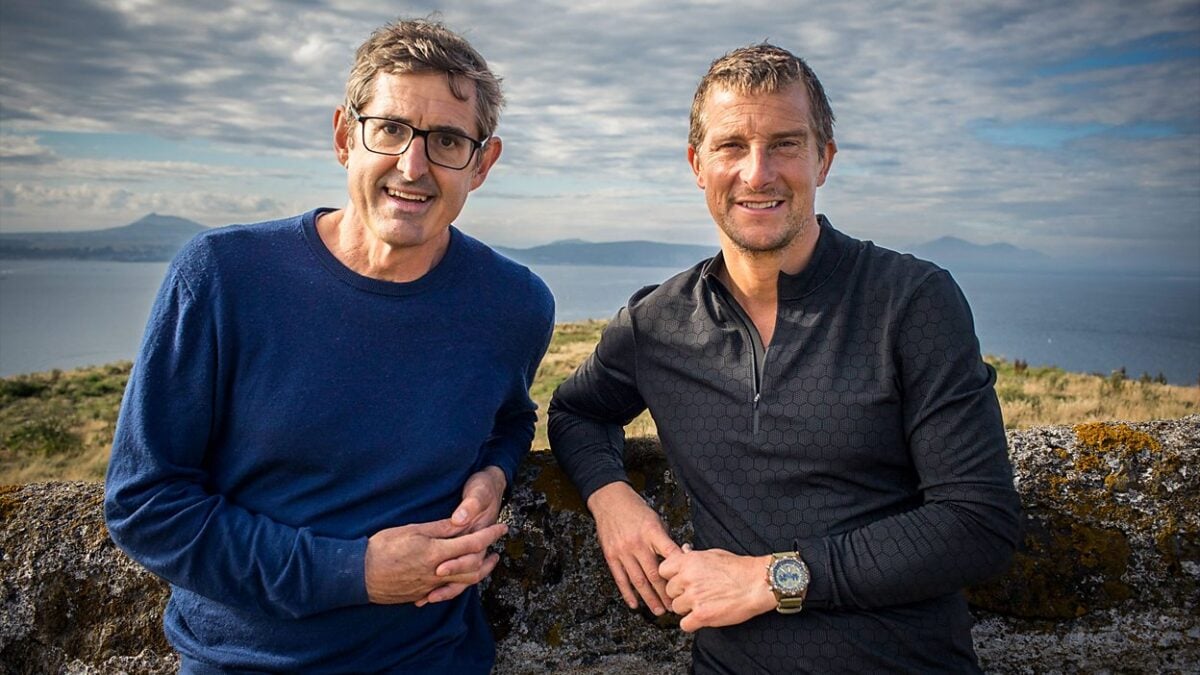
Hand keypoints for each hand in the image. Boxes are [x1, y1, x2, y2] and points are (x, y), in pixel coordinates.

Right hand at [364, 518, 506, 605]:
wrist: (359, 575)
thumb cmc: (382, 548)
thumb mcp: (412, 530)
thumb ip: (439, 528)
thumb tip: (461, 522)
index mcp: (436, 553)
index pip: (472, 543)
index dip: (490, 535)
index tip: (502, 528)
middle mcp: (437, 573)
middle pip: (474, 569)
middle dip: (489, 558)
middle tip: (497, 548)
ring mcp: (430, 586)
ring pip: (463, 583)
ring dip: (478, 573)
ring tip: (484, 563)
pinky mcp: (422, 594)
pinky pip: (446, 591)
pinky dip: (458, 583)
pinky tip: (459, 576)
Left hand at [418, 466, 508, 604]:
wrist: (490, 485)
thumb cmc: (484, 488)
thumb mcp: (479, 492)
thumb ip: (470, 506)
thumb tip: (460, 519)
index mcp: (479, 534)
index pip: (471, 556)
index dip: (456, 564)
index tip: (439, 569)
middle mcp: (475, 547)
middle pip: (465, 573)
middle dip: (447, 583)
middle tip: (429, 592)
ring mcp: (467, 550)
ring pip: (460, 579)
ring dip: (444, 590)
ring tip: (425, 599)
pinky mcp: (459, 551)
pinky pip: (454, 575)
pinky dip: (441, 584)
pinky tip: (424, 593)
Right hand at [587, 481, 682, 614]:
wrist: (610, 500)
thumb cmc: (636, 510)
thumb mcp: (656, 520)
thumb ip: (665, 540)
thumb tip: (680, 558)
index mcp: (652, 532)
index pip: (669, 554)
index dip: (679, 572)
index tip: (688, 586)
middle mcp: (637, 543)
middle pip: (654, 574)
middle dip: (665, 593)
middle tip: (674, 607)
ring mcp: (623, 551)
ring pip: (638, 580)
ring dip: (649, 598)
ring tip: (658, 610)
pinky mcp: (611, 556)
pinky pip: (620, 578)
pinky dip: (627, 593)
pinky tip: (635, 604)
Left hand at [659, 546, 774, 631]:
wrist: (757, 583)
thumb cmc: (739, 568)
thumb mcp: (713, 554)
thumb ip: (694, 556)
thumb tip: (683, 551)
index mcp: (688, 562)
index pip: (663, 570)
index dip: (671, 577)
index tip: (679, 581)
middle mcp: (687, 578)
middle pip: (669, 591)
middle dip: (680, 593)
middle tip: (695, 594)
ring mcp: (694, 597)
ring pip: (676, 608)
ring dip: (687, 609)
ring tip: (703, 604)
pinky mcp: (702, 615)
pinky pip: (685, 624)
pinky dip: (692, 623)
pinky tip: (702, 617)